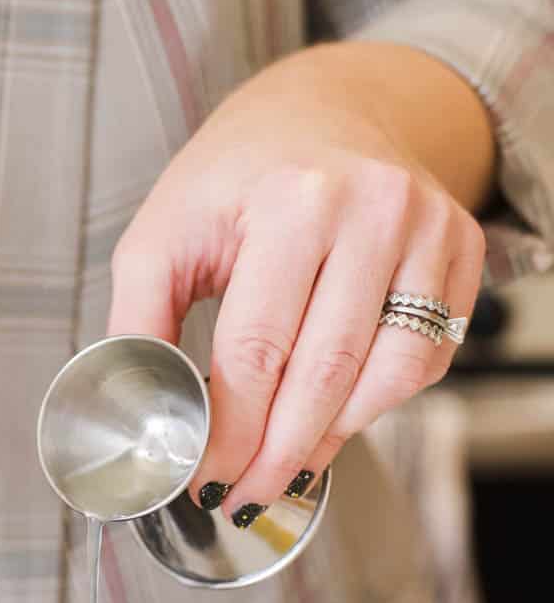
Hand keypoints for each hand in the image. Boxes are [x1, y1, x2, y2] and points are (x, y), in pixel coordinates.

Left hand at [107, 45, 488, 519]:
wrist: (327, 107)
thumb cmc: (238, 173)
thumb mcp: (166, 227)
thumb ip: (140, 316)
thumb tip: (141, 408)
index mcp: (290, 199)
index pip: (257, 347)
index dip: (229, 428)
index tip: (204, 475)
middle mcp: (372, 209)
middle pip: (325, 370)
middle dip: (278, 452)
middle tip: (242, 494)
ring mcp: (428, 228)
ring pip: (390, 374)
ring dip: (333, 438)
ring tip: (284, 467)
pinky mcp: (461, 247)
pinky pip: (429, 355)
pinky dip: (380, 401)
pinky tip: (333, 416)